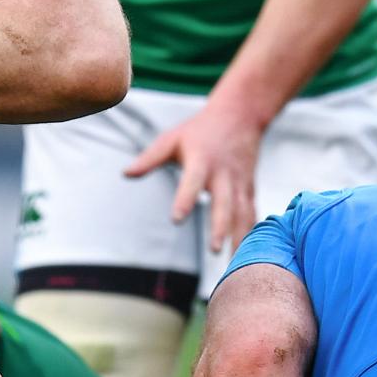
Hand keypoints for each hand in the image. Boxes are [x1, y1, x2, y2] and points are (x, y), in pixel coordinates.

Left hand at [125, 92, 264, 254]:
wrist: (241, 114)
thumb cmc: (200, 129)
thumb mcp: (172, 139)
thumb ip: (150, 158)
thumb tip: (125, 174)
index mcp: (201, 161)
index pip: (192, 182)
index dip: (185, 200)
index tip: (177, 219)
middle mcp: (223, 174)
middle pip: (224, 203)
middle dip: (220, 226)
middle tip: (213, 250)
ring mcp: (239, 183)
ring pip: (242, 213)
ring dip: (239, 237)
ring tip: (235, 262)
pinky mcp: (249, 189)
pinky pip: (252, 213)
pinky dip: (252, 232)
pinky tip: (249, 254)